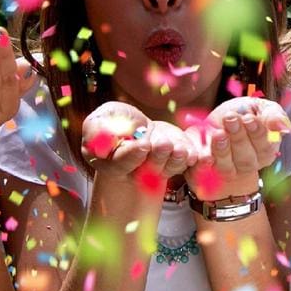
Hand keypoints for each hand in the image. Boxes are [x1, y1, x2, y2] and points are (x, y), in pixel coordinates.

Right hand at [81, 102, 196, 181]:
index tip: (143, 144)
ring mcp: (158, 168)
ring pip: (169, 167)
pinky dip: (191, 156)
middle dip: (158, 156)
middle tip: (163, 144)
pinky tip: (193, 151)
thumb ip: (97, 130)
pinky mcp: (175, 161)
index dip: (132, 155)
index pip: (121, 163)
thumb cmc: (114, 121)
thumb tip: (102, 147)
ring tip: (179, 148)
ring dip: (176, 157)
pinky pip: (186, 163)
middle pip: (148, 169)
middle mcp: (135, 171)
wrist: (135, 125)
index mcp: (111, 163)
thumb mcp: (100, 119)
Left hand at [183, 97, 290, 198]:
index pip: (265, 147)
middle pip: (246, 158)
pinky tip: (204, 157)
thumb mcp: (259, 108)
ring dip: (222, 150)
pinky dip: (204, 165)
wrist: (213, 124)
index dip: (257, 133)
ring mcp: (227, 170)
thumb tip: (283, 127)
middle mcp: (248, 164)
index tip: (249, 118)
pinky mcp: (206, 171)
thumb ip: (273, 115)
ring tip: (218, 133)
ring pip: (227, 166)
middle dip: (238, 137)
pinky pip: (205, 172)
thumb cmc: (241, 115)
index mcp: (265, 150)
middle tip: (230, 118)